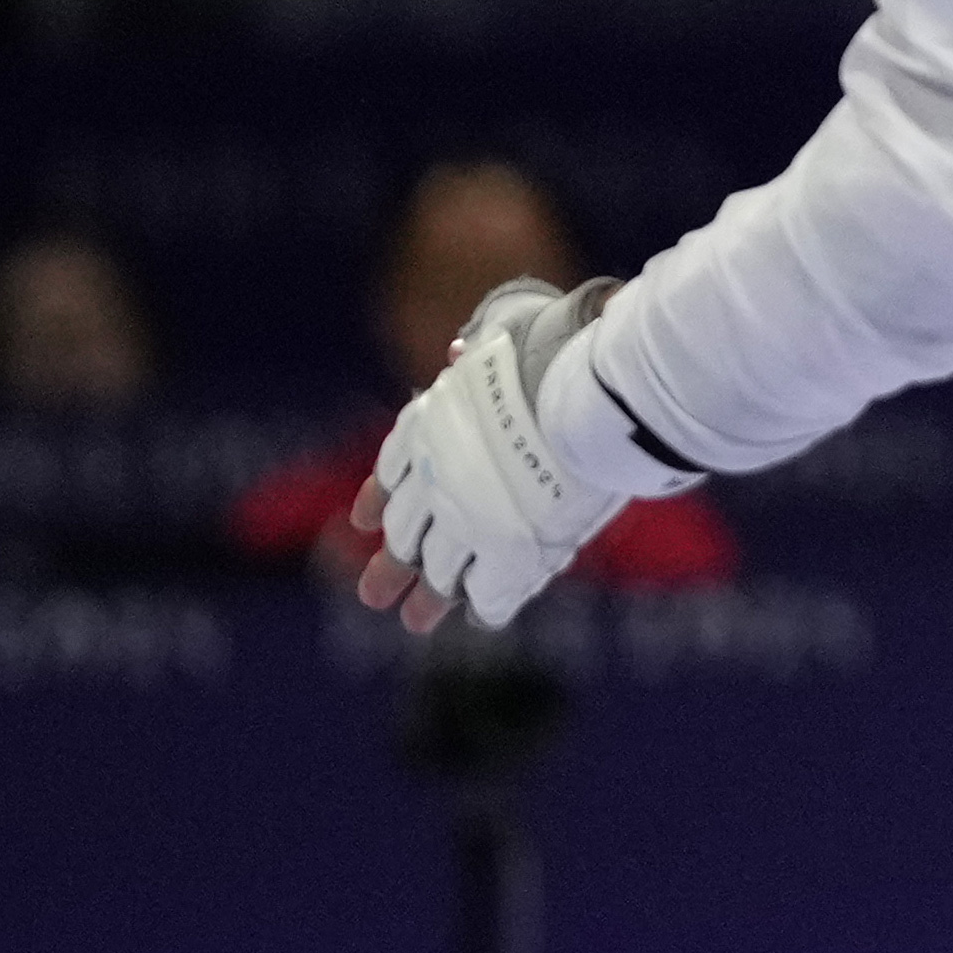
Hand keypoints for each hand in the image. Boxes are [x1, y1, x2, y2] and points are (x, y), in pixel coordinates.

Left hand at [354, 277, 640, 634]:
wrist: (588, 391)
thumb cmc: (559, 347)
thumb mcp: (504, 330)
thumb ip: (481, 344)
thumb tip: (459, 346)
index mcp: (430, 424)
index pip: (392, 471)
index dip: (378, 501)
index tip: (364, 524)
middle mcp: (437, 478)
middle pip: (406, 532)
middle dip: (391, 565)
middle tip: (372, 596)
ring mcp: (470, 519)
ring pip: (437, 570)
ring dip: (427, 598)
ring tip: (415, 622)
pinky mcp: (509, 553)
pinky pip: (491, 589)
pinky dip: (485, 605)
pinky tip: (482, 617)